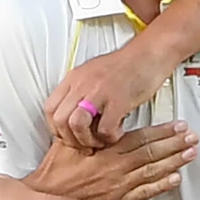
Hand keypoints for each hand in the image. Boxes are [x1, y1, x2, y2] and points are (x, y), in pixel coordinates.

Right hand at [30, 120, 196, 199]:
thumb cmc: (54, 173)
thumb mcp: (65, 144)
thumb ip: (84, 131)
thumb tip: (97, 117)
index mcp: (105, 151)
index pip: (140, 138)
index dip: (162, 131)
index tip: (178, 124)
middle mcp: (116, 168)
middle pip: (152, 153)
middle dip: (175, 144)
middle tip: (193, 137)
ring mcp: (119, 187)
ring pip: (152, 172)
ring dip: (174, 162)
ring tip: (190, 154)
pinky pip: (145, 195)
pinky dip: (161, 187)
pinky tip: (175, 180)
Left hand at [45, 44, 171, 149]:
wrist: (149, 54)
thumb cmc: (125, 66)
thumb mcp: (93, 74)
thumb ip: (80, 93)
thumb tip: (73, 116)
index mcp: (74, 78)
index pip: (50, 108)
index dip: (56, 129)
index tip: (69, 137)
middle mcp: (82, 84)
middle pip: (59, 119)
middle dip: (71, 140)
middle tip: (85, 145)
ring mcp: (99, 91)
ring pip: (76, 124)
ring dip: (87, 141)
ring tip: (100, 141)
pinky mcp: (119, 100)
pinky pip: (105, 129)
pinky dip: (110, 138)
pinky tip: (118, 132)